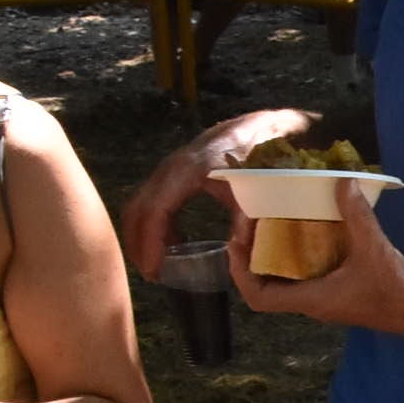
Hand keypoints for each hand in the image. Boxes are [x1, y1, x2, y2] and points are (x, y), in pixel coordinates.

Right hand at [118, 107, 315, 277]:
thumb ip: (247, 217)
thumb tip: (239, 248)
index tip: (153, 270)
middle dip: (138, 243)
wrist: (265, 128)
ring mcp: (169, 168)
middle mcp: (170, 168)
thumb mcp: (257, 188)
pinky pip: (153, 199)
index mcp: (186, 171)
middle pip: (138, 209)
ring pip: (140, 204)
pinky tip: (175, 242)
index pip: (155, 211)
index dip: (150, 243)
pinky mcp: (174, 171)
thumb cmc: (261, 156)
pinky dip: (155, 223)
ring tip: (157, 264)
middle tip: (151, 274)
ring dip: (143, 234)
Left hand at [227, 182, 403, 332]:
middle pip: (265, 286)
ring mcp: (322, 301)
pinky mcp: (334, 295)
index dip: (240, 271)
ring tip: (271, 226)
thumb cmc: (395, 288)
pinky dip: (294, 259)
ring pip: (282, 282)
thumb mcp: (374, 248)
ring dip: (272, 257)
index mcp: (311, 299)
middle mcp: (311, 303)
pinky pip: (302, 278)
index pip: (259, 297)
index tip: (237, 242)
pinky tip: (304, 236)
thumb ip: (357, 215)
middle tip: (252, 225)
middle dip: (252, 256)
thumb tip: (342, 181)